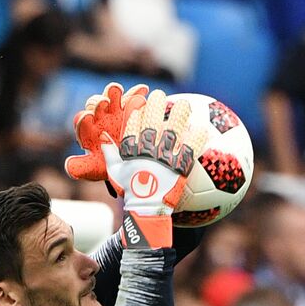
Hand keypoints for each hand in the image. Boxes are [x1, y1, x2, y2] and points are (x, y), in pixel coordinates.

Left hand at [65, 82, 147, 183]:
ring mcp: (116, 110)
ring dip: (113, 93)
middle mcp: (100, 117)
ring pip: (111, 97)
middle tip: (104, 103)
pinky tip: (143, 89)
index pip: (82, 121)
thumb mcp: (95, 169)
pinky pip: (132, 97)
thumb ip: (82, 167)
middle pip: (95, 105)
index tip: (88, 117)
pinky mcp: (131, 108)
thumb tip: (69, 166)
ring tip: (117, 90)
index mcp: (88, 130)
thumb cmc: (109, 166)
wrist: (131, 163)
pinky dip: (136, 92)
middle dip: (98, 103)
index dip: (84, 119)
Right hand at [69, 87, 208, 248]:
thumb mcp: (115, 172)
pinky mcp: (179, 168)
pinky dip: (196, 139)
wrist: (146, 210)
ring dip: (178, 115)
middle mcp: (147, 152)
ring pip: (172, 132)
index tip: (141, 99)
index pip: (132, 124)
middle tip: (160, 95)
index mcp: (131, 151)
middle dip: (156, 105)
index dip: (137, 109)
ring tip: (184, 104)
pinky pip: (190, 150)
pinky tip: (202, 130)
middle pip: (152, 122)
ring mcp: (164, 159)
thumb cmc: (130, 191)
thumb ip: (110, 152)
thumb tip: (102, 135)